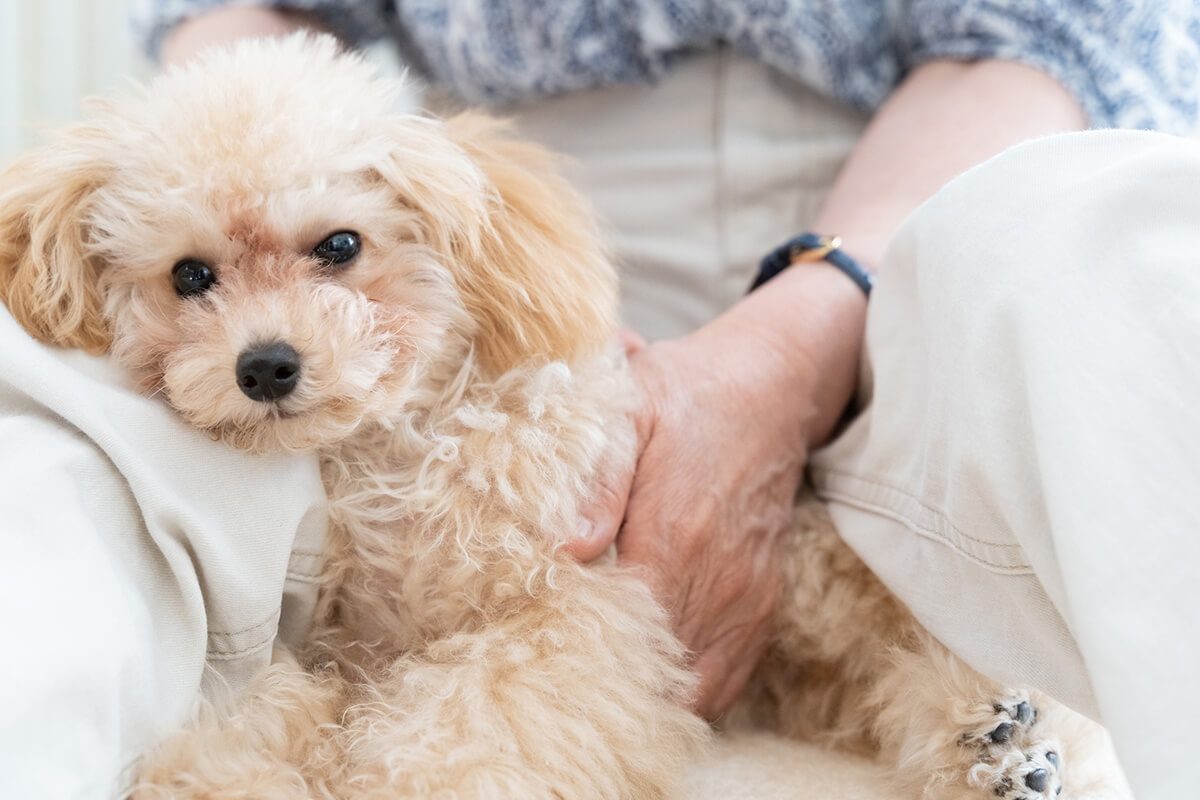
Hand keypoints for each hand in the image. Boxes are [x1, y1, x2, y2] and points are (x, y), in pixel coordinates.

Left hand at [568, 264, 864, 717]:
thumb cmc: (685, 397)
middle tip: (559, 685)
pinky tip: (652, 680)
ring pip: (697, 688)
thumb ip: (600, 480)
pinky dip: (690, 690)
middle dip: (609, 682)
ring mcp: (745, 597)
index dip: (582, 654)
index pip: (624, 629)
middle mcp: (716, 577)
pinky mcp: (763, 605)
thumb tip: (567, 548)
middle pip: (659, 669)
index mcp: (674, 533)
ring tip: (601, 688)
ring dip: (651, 693)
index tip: (543, 660)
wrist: (769, 390)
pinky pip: (727, 679)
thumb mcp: (630, 411)